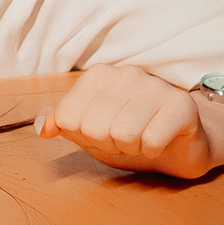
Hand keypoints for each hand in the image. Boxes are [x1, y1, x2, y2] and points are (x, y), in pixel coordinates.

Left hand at [36, 64, 223, 177]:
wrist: (179, 144)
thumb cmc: (129, 135)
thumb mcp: (87, 130)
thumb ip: (61, 123)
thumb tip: (43, 127)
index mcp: (97, 76)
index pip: (68, 118)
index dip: (83, 137)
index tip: (102, 132)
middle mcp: (125, 74)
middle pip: (95, 128)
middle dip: (108, 144)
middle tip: (125, 140)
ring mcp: (155, 86)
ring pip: (124, 135)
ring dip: (132, 148)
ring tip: (142, 139)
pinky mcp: (181, 105)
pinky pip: (152, 141)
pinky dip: (153, 151)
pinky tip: (160, 142)